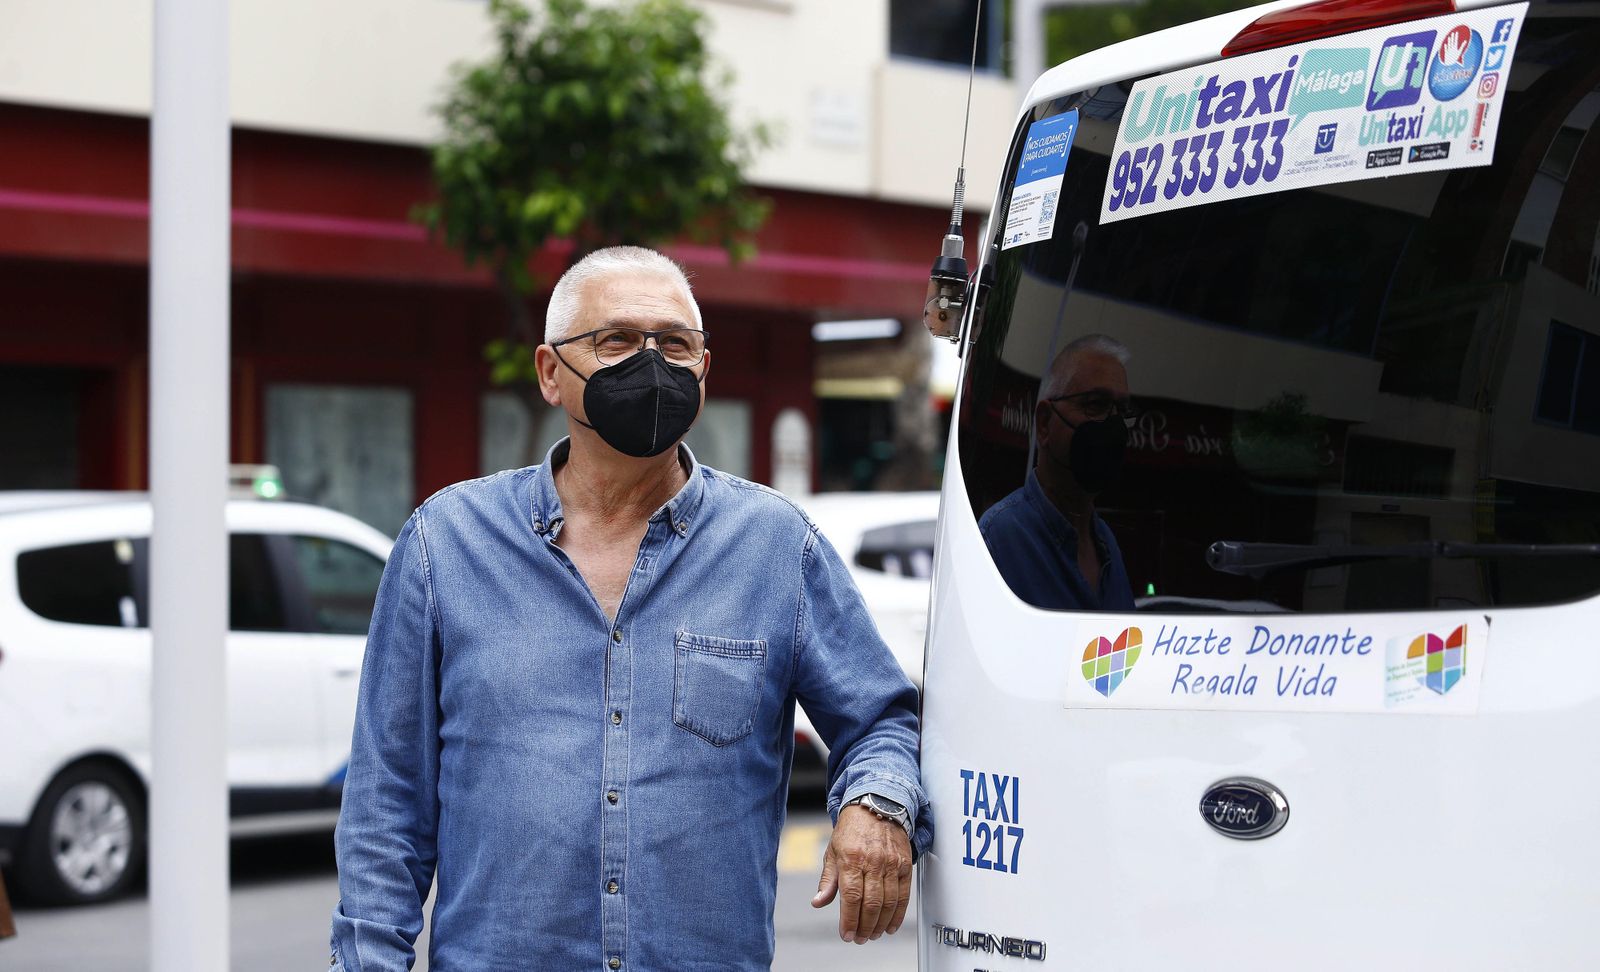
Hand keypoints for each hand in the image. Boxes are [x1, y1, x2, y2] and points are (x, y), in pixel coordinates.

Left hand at [810, 804, 912, 943]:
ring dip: (880, 924)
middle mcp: (872, 861)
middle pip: (871, 903)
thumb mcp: (833, 852)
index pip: (851, 897)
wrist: (876, 806)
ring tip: (873, 935)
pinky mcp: (904, 864)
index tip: (846, 934)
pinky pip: (903, 895)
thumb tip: (818, 902)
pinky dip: (898, 914)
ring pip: (888, 902)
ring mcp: (891, 863)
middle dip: (864, 927)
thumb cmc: (852, 830)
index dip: (849, 920)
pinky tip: (890, 926)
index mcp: (851, 859)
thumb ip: (827, 880)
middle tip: (860, 938)